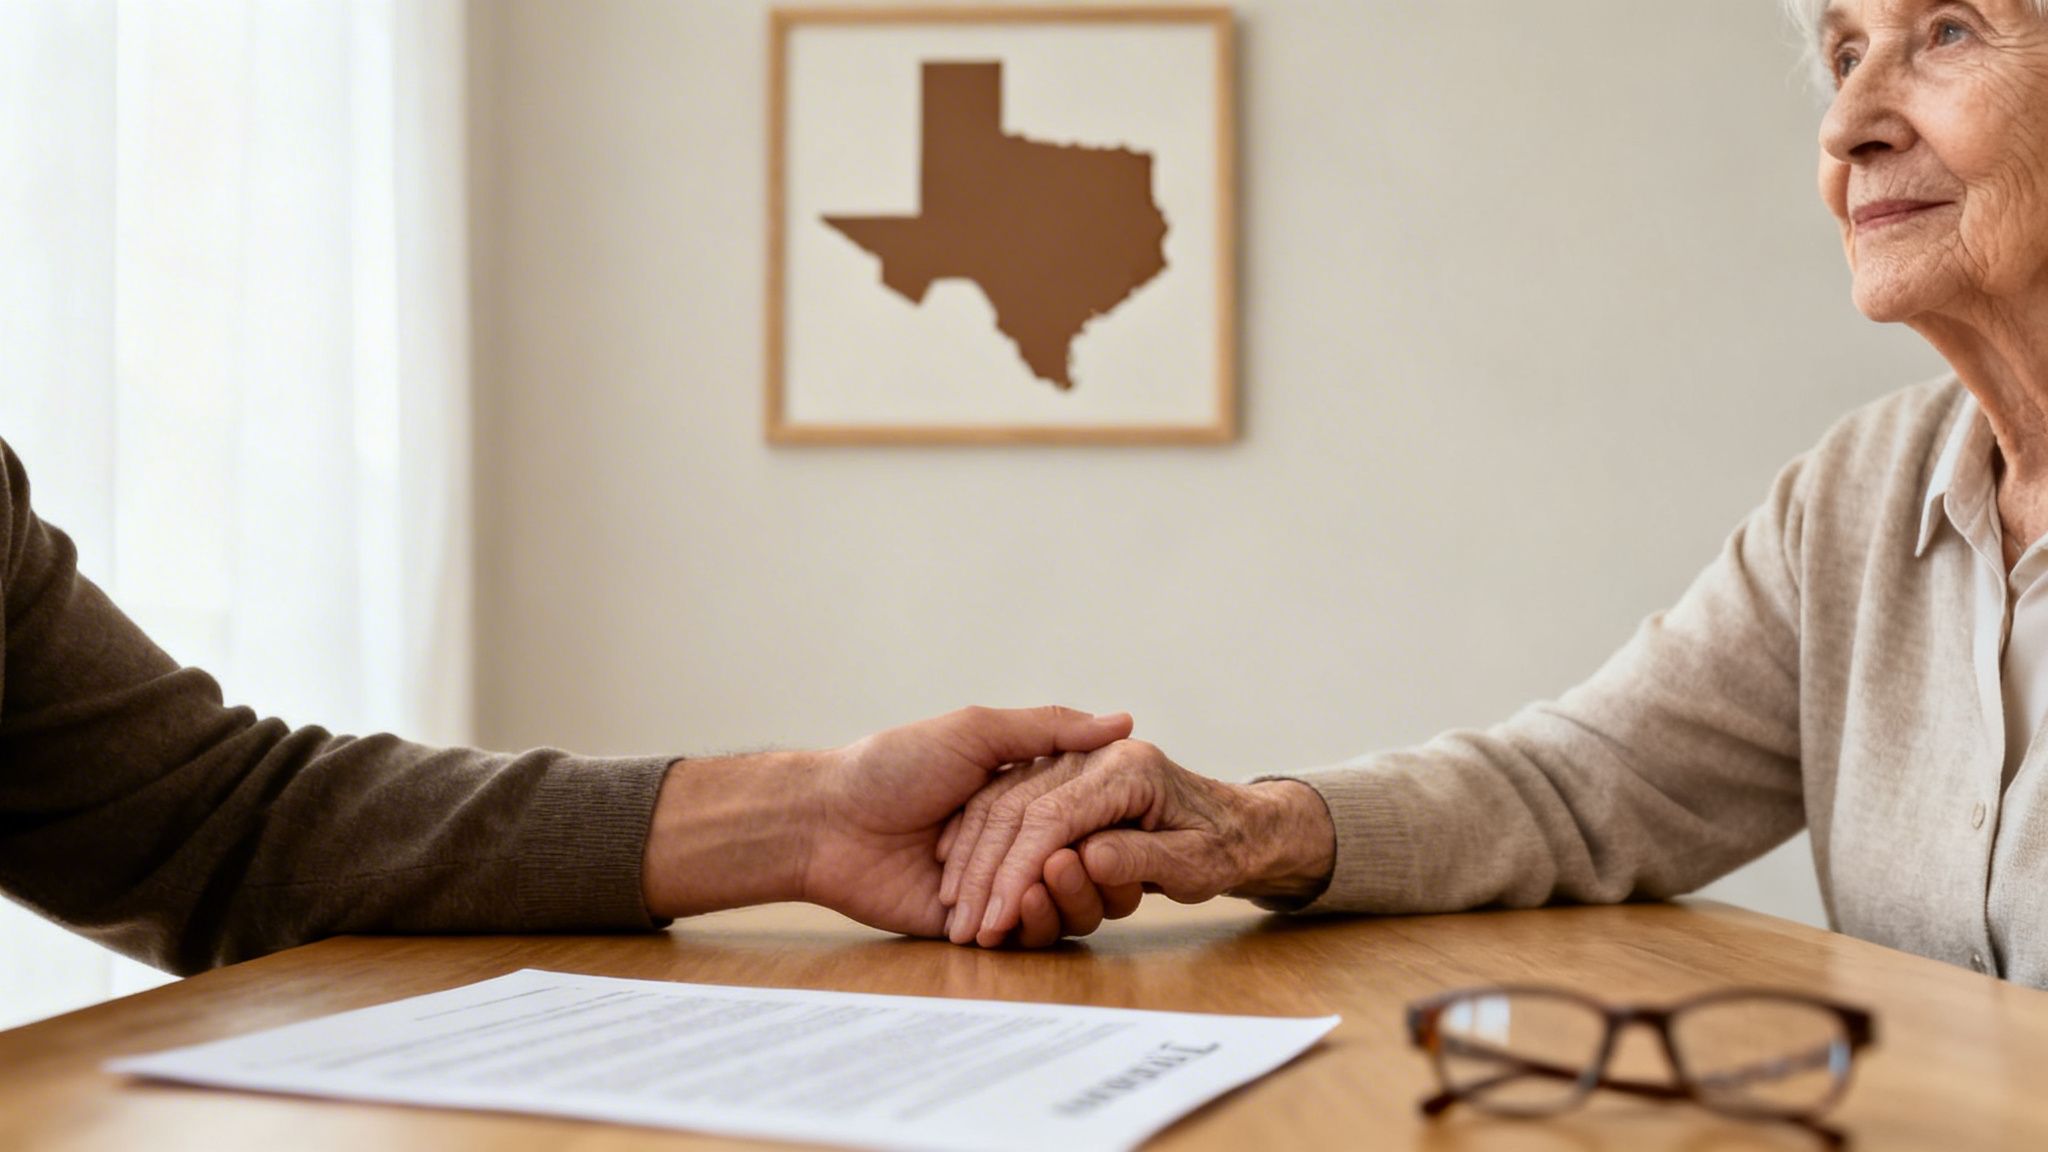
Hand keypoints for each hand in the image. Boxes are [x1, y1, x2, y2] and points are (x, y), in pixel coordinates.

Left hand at [641, 706, 1135, 942]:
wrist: (828, 823)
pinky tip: (1013, 911)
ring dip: (1058, 897)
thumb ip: (1048, 729)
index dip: (1106, 819)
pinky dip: (1026, 925)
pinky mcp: (975, 926)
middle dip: (1088, 866)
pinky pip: (1020, 937)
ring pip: (1059, 905)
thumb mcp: (974, 732)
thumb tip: (1123, 720)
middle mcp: (1015, 840)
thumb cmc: (893, 766)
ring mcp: (997, 886)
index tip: (1131, 819)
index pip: (1086, 812)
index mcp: (1022, 793)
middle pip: (1081, 864)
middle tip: (1086, 859)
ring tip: (1043, 882)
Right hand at [939, 740, 1337, 947]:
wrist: (1241, 825)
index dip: (1021, 869)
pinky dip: (980, 844)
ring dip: (978, 863)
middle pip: (1019, 811)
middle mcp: (1097, 758)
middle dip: (991, 873)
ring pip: (1003, 806)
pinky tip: (964, 880)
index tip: (999, 916)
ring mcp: (1076, 765)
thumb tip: (1087, 858)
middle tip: (972, 929)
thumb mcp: (1196, 863)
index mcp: (1130, 770)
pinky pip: (1005, 805)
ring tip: (964, 918)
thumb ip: (1141, 857)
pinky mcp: (1062, 781)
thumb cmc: (1224, 847)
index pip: (1055, 817)